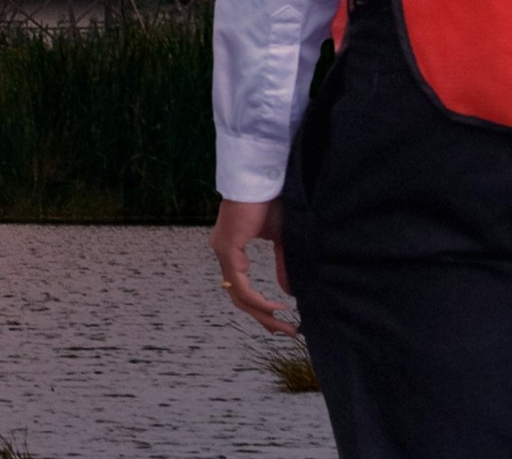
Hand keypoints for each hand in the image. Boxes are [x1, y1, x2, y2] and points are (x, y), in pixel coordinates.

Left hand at [211, 196, 295, 336]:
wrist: (263, 178)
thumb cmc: (270, 202)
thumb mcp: (281, 240)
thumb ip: (282, 265)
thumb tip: (289, 293)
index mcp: (232, 250)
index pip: (241, 288)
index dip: (259, 308)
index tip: (280, 323)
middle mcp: (223, 253)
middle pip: (239, 297)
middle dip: (263, 318)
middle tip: (286, 332)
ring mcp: (222, 251)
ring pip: (239, 295)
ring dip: (262, 313)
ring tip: (284, 326)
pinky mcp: (228, 248)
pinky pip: (241, 284)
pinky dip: (258, 299)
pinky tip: (276, 308)